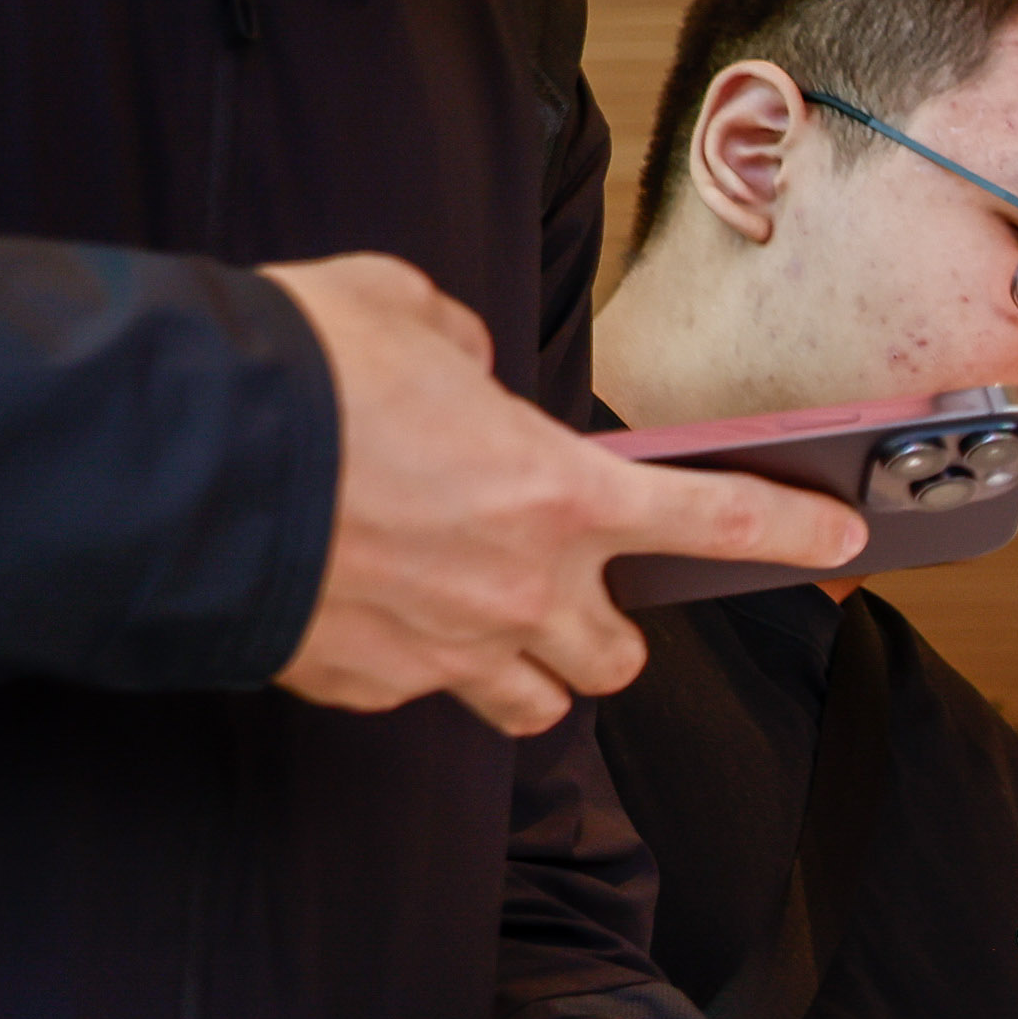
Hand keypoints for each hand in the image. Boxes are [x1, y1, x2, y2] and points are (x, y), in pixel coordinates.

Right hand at [263, 254, 860, 732]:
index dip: (794, 532)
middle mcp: (523, 588)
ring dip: (525, 675)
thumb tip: (466, 378)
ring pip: (533, 707)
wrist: (172, 463)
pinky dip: (411, 663)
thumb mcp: (397, 311)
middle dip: (606, 637)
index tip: (845, 540)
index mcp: (558, 490)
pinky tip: (367, 613)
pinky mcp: (371, 686)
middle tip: (573, 598)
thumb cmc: (292, 379)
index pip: (719, 519)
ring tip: (481, 626)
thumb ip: (461, 347)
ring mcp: (449, 650)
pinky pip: (420, 693)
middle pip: (618, 660)